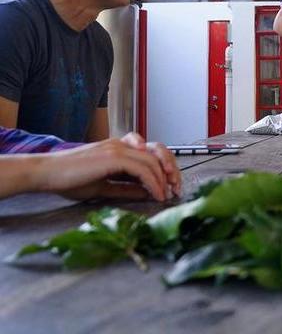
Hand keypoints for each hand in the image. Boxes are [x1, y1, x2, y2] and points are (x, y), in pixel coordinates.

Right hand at [36, 138, 178, 200]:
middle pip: (159, 151)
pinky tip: (156, 194)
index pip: (152, 153)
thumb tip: (148, 193)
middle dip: (171, 170)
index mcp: (120, 149)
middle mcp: (122, 144)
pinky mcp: (113, 156)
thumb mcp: (104, 186)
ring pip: (153, 160)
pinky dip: (153, 182)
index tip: (171, 186)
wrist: (46, 173)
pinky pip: (142, 168)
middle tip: (176, 188)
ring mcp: (118, 148)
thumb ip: (126, 187)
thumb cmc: (68, 180)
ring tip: (168, 194)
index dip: (165, 167)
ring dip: (165, 178)